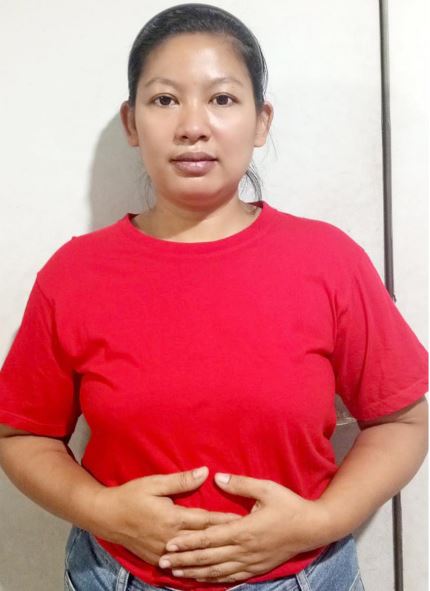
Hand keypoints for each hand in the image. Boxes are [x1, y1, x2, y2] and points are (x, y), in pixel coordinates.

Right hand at [92, 466, 241, 566]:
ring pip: (194, 555)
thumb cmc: (131, 495)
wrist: (105, 516)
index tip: (244, 521)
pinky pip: (181, 563)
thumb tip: (205, 472)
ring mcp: (164, 552)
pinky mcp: (156, 559)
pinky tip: (206, 565)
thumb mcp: (155, 483)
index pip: (206, 521)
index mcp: (173, 519)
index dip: (226, 521)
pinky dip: (195, 563)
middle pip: (203, 539)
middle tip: (245, 537)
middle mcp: (171, 539)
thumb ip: (181, 480)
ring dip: (212, 553)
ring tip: (231, 553)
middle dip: (225, 538)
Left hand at [158, 472, 328, 583]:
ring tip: (175, 573)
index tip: (169, 544)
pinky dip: (213, 579)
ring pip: (216, 571)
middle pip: (208, 558)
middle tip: (162, 562)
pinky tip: (201, 579)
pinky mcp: (257, 568)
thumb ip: (239, 484)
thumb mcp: (266, 488)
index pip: (209, 538)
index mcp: (244, 529)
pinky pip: (231, 577)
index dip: (188, 542)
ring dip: (194, 572)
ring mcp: (251, 562)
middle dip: (183, 560)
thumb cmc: (288, 505)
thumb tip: (216, 477)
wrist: (312, 528)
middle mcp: (244, 549)